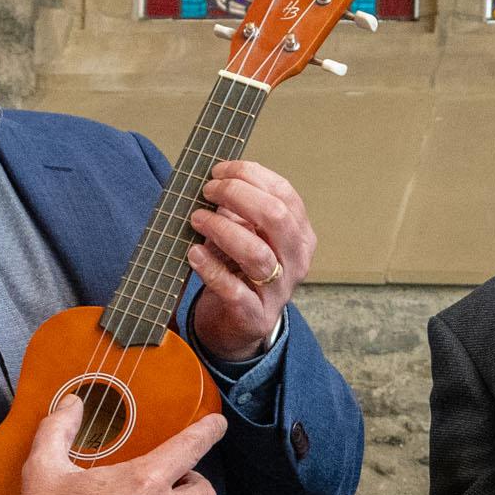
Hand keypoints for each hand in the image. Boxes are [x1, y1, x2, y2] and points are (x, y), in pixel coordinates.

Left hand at [185, 157, 316, 364]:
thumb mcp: (248, 234)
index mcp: (300, 233)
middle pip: (276, 217)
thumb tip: (214, 181)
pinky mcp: (255, 315)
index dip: (250, 175)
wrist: (238, 324)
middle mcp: (296, 260)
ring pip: (256, 252)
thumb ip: (238, 210)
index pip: (284, 194)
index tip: (219, 170)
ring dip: (222, 229)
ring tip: (197, 218)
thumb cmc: (240, 270)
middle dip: (238, 195)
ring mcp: (279, 290)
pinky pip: (234, 289)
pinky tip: (194, 253)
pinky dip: (211, 268)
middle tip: (208, 191)